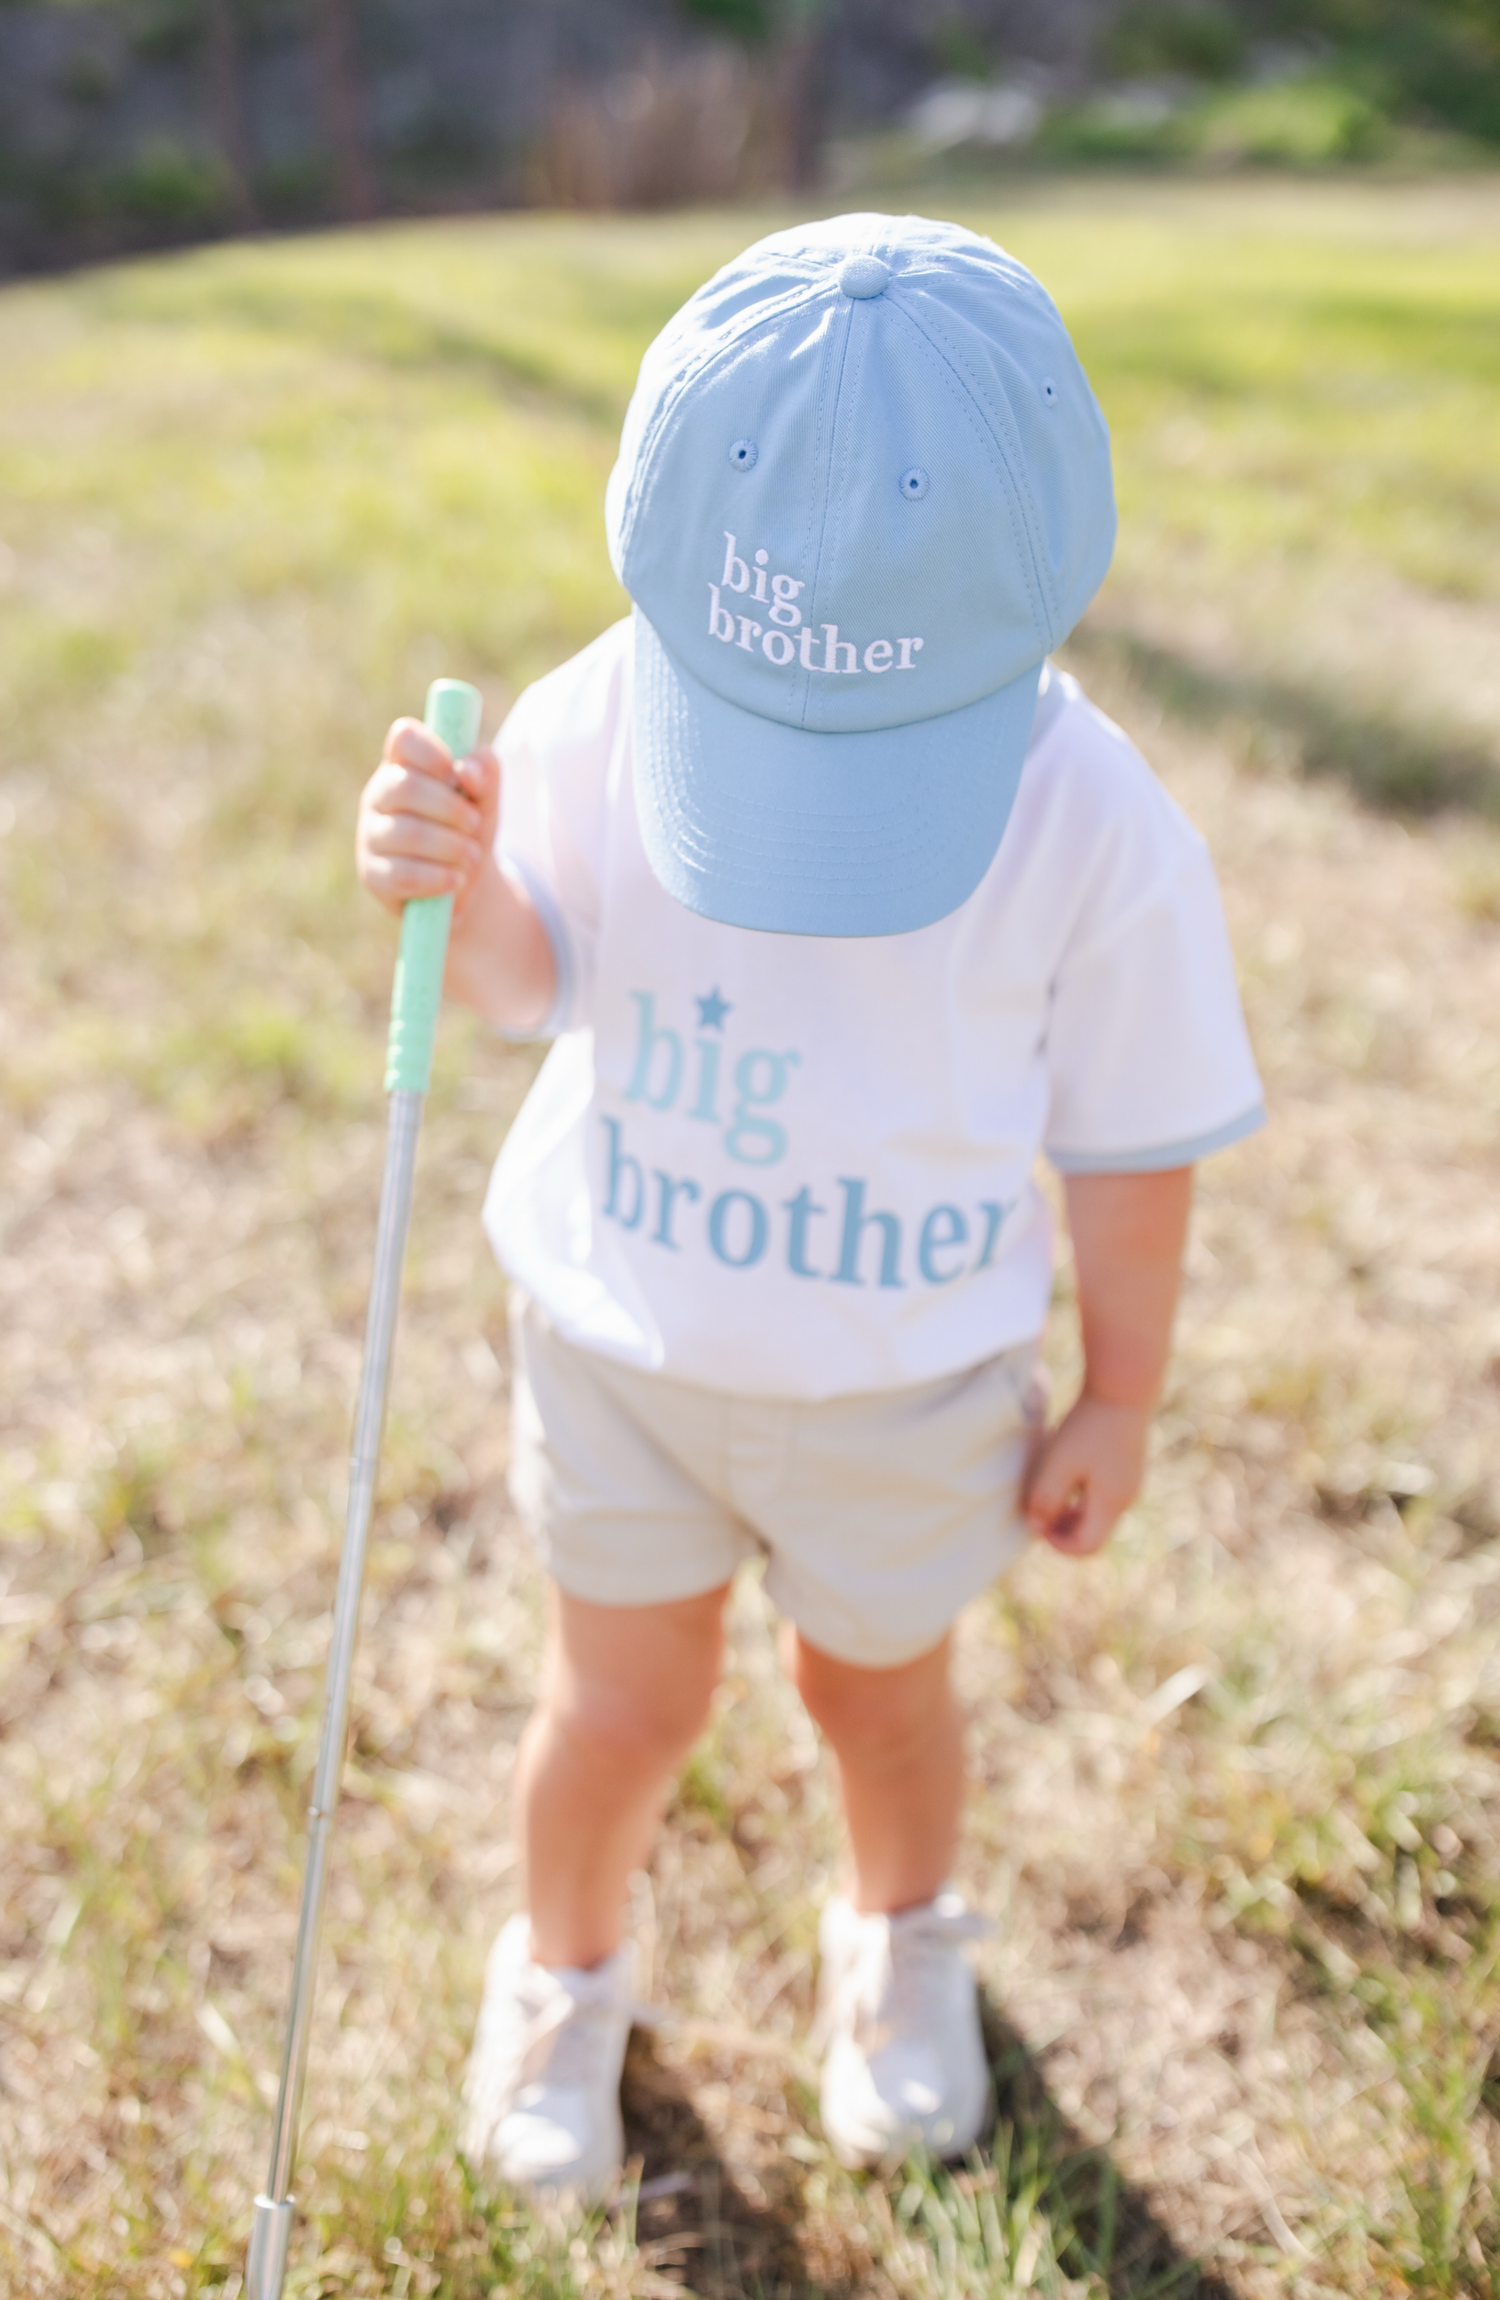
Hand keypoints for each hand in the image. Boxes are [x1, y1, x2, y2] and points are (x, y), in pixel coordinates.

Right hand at [356, 717, 498, 918]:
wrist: (464, 882)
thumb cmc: (468, 829)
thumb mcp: (486, 798)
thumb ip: (484, 773)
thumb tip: (466, 770)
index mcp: (403, 765)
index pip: (403, 739)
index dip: (432, 753)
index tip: (457, 775)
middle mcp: (379, 795)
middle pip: (405, 787)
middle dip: (449, 807)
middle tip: (474, 823)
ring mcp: (370, 835)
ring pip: (407, 833)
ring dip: (451, 846)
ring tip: (473, 857)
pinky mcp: (372, 875)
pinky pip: (402, 874)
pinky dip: (437, 877)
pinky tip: (456, 878)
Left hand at [1023, 1390, 1150, 1556]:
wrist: (1123, 1388)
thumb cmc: (1087, 1426)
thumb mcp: (1058, 1464)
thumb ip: (1044, 1499)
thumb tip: (1035, 1527)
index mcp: (1111, 1504)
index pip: (1086, 1547)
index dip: (1057, 1543)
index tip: (1037, 1520)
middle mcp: (1126, 1499)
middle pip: (1093, 1532)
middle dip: (1062, 1526)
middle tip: (1039, 1505)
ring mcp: (1131, 1482)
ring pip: (1097, 1512)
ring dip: (1071, 1507)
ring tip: (1050, 1484)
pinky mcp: (1129, 1466)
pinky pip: (1103, 1493)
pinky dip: (1082, 1492)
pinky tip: (1067, 1465)